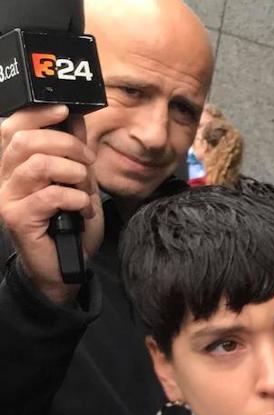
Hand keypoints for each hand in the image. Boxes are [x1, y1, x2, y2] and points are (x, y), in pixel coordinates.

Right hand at [0, 104, 104, 304]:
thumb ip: (72, 151)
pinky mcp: (17, 218)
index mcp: (14, 165)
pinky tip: (82, 210)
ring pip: (39, 165)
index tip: (64, 111)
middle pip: (27, 141)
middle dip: (66, 145)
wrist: (67, 265)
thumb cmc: (69, 223)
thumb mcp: (76, 181)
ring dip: (73, 173)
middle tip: (87, 162)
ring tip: (84, 189)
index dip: (36, 114)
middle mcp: (3, 179)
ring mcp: (7, 199)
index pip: (12, 127)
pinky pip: (50, 195)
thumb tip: (74, 118)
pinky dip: (76, 199)